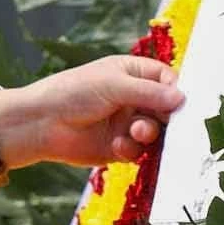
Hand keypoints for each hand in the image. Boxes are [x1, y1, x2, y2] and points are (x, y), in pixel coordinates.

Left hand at [0, 55, 184, 168]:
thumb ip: (149, 92)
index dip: (176, 91)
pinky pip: (139, 150)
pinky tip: (117, 145)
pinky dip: (132, 149)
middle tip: (166, 123)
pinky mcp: (120, 147)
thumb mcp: (114, 85)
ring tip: (135, 133)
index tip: (181, 103)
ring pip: (155, 132)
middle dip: (167, 117)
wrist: (41, 123)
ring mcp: (127, 123)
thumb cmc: (73, 92)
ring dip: (148, 134)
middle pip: (166, 109)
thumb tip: (182, 98)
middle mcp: (133, 98)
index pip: (167, 80)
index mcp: (133, 74)